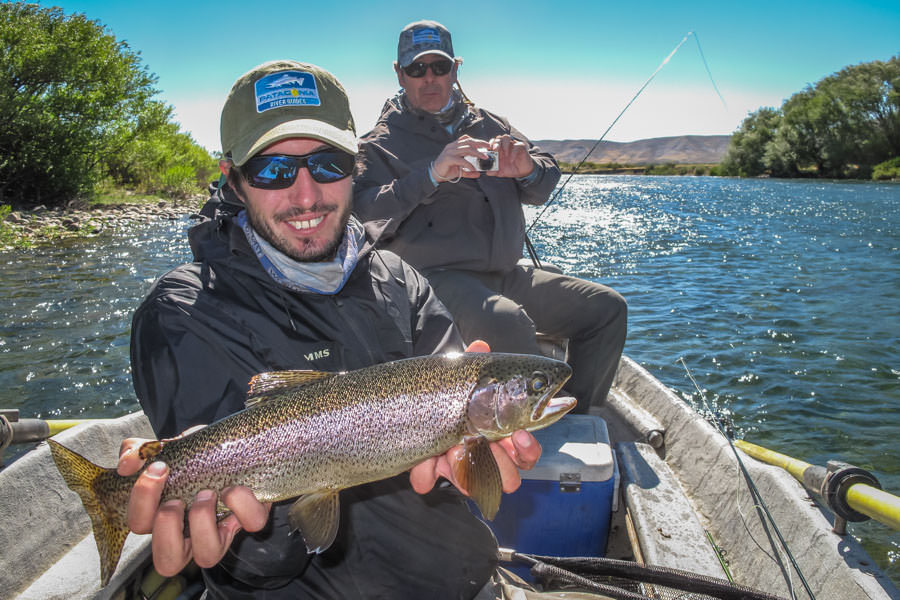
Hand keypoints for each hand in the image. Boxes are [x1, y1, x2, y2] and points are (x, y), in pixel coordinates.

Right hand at [117, 429, 270, 575]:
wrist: (238, 446)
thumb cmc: (197, 455)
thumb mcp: (169, 447)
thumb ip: (141, 451)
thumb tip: (127, 464)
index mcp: (162, 516)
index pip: (139, 526)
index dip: (142, 501)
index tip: (158, 469)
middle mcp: (189, 534)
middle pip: (167, 562)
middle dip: (166, 528)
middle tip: (175, 500)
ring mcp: (220, 531)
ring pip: (207, 557)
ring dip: (202, 522)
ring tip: (206, 494)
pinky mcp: (250, 518)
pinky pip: (250, 524)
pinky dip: (242, 504)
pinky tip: (233, 487)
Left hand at [408, 340, 542, 495]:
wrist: (410, 403)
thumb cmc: (450, 392)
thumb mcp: (464, 377)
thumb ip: (476, 364)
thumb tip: (481, 346)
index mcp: (499, 434)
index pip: (525, 451)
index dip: (527, 449)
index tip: (519, 435)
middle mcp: (482, 455)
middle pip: (509, 477)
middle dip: (503, 466)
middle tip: (492, 446)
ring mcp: (457, 466)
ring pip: (474, 484)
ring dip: (466, 468)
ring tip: (455, 450)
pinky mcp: (430, 472)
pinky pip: (429, 481)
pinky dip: (426, 473)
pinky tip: (423, 463)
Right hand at [432, 135, 492, 180]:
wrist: (435, 174)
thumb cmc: (446, 169)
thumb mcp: (459, 169)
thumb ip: (468, 170)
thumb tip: (478, 173)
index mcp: (454, 146)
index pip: (467, 139)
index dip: (477, 141)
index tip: (486, 144)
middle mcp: (452, 146)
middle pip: (469, 142)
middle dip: (480, 144)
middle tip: (488, 149)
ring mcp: (450, 152)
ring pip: (466, 149)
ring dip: (477, 153)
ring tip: (484, 158)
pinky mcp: (448, 159)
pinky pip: (461, 160)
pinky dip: (468, 164)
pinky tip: (473, 168)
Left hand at [488, 134, 534, 178]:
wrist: (523, 172)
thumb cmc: (511, 169)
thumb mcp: (501, 172)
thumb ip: (494, 171)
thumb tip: (487, 172)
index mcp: (499, 150)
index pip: (493, 142)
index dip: (490, 144)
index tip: (490, 151)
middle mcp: (505, 145)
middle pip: (498, 138)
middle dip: (496, 143)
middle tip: (496, 149)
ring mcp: (512, 144)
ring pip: (506, 137)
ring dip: (504, 145)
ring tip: (505, 154)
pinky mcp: (521, 146)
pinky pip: (516, 145)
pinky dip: (513, 153)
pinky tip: (511, 160)